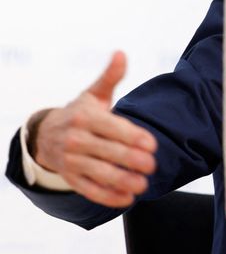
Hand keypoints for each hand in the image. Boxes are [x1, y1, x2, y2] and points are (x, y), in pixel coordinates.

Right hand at [33, 51, 157, 207]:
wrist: (45, 134)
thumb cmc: (80, 113)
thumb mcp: (93, 94)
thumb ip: (110, 77)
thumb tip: (121, 53)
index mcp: (85, 118)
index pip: (111, 128)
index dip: (133, 137)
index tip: (152, 145)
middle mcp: (75, 140)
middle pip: (107, 152)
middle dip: (131, 160)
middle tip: (152, 165)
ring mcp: (71, 161)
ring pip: (98, 173)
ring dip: (122, 181)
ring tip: (143, 185)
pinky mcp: (70, 178)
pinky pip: (89, 190)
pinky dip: (108, 197)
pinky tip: (128, 199)